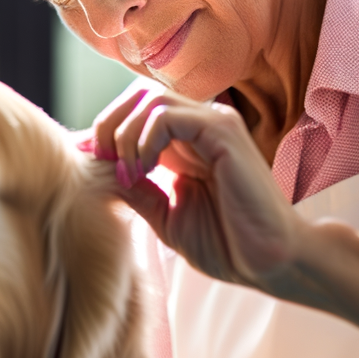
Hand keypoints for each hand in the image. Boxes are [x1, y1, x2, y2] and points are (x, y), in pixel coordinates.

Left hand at [92, 86, 310, 294]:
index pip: (136, 111)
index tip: (88, 164)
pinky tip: (145, 171)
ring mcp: (214, 123)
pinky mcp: (223, 132)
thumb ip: (137, 189)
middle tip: (103, 162)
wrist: (270, 263)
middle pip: (140, 93)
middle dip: (109, 124)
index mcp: (187, 143)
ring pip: (150, 98)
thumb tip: (98, 169)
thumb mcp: (166, 215)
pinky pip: (168, 115)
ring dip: (125, 134)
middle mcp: (201, 125)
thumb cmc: (228, 245)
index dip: (104, 131)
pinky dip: (145, 139)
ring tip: (129, 174)